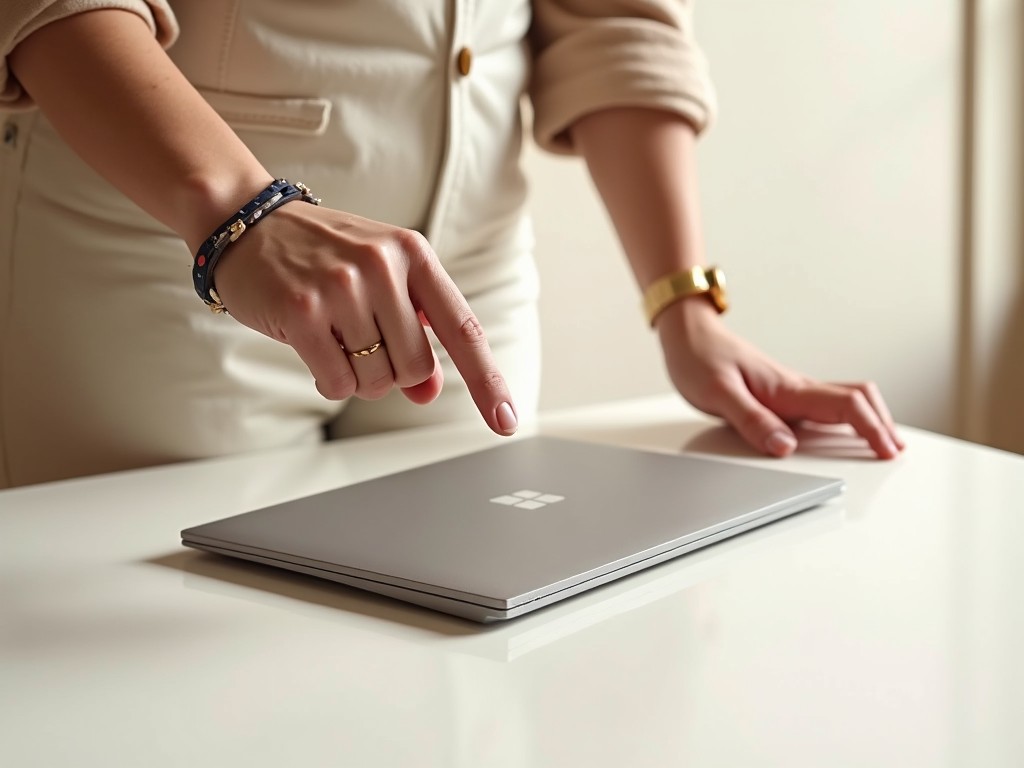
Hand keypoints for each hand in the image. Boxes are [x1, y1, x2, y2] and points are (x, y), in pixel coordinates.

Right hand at [209, 200, 518, 435]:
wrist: (248, 221)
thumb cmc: (322, 255)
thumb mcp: (381, 279)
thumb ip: (414, 331)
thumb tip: (429, 391)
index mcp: (412, 254)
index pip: (463, 329)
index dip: (488, 381)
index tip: (506, 419)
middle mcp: (381, 267)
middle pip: (415, 367)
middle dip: (393, 373)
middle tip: (364, 344)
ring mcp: (340, 288)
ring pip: (376, 380)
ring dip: (358, 377)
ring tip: (335, 339)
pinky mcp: (301, 312)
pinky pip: (338, 383)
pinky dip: (330, 381)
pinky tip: (313, 349)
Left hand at [656, 300, 904, 458]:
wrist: (688, 334)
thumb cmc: (699, 358)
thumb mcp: (717, 393)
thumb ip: (751, 420)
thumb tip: (784, 446)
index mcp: (787, 389)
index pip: (846, 405)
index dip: (872, 428)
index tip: (887, 450)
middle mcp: (796, 387)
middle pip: (858, 398)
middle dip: (883, 423)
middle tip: (896, 450)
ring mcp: (792, 389)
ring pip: (846, 398)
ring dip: (869, 417)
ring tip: (883, 441)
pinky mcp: (782, 393)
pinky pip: (826, 403)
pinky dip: (849, 415)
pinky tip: (846, 428)